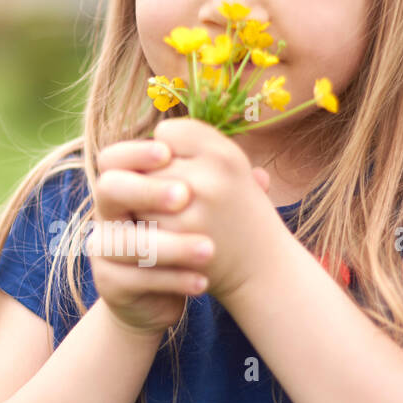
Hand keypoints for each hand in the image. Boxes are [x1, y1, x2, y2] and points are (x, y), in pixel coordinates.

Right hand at [88, 136, 219, 335]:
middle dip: (146, 190)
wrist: (160, 295)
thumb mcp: (195, 213)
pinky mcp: (109, 284)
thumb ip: (217, 192)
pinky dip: (172, 280)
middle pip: (109, 189)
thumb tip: (263, 178)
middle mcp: (108, 215)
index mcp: (126, 188)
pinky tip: (202, 283)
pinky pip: (135, 280)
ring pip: (125, 242)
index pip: (114, 158)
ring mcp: (103, 250)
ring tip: (208, 250)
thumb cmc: (181, 242)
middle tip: (185, 196)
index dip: (136, 152)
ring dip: (170, 245)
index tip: (168, 153)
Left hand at [141, 118, 277, 305]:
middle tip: (176, 199)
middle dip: (154, 178)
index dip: (167, 152)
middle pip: (149, 161)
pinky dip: (146, 229)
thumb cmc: (241, 216)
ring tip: (171, 219)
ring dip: (145, 204)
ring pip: (138, 189)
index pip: (167, 132)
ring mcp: (194, 204)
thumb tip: (146, 142)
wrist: (264, 270)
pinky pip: (139, 220)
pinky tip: (166, 239)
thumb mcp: (234, 173)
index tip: (180, 170)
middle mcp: (213, 172)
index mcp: (226, 153)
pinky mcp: (177, 234)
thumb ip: (195, 149)